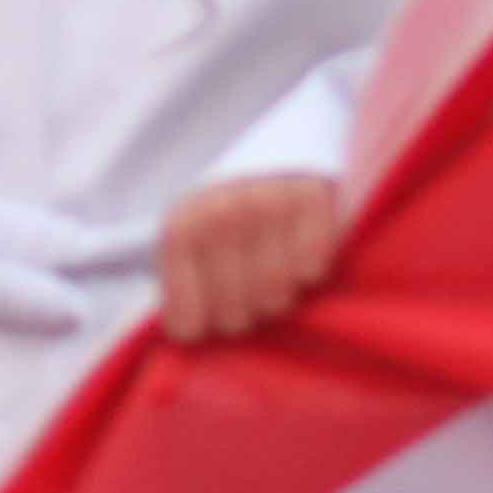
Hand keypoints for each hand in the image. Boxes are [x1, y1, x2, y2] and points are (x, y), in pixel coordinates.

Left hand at [156, 171, 347, 343]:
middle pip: (233, 316)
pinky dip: (310, 272)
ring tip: (276, 278)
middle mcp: (221, 211)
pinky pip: (312, 270)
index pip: (186, 321)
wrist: (277, 153)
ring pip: (274, 297)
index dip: (201, 329)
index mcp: (181, 227)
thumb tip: (190, 340)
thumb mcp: (191, 243)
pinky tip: (302, 255)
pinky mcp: (311, 196)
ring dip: (279, 297)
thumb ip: (182, 291)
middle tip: (250, 295)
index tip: (209, 319)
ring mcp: (267, 201)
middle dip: (244, 315)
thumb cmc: (229, 215)